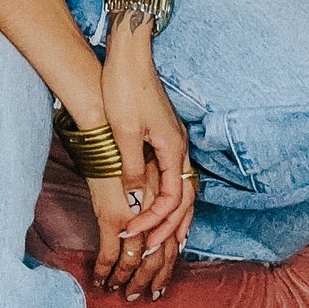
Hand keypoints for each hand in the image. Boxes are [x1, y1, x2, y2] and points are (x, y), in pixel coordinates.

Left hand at [94, 39, 195, 298]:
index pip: (172, 198)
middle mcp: (179, 147)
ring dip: (176, 218)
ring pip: (183, 188)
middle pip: (185, 199)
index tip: (131, 233)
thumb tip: (132, 202)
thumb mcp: (123, 130)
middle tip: (153, 255)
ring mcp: (174, 140)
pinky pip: (174, 175)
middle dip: (171, 229)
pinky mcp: (164, 134)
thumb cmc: (124, 87)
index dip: (154, 221)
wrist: (129, 53)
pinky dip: (170, 198)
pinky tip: (159, 206)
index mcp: (172, 147)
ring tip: (169, 245)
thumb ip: (131, 167)